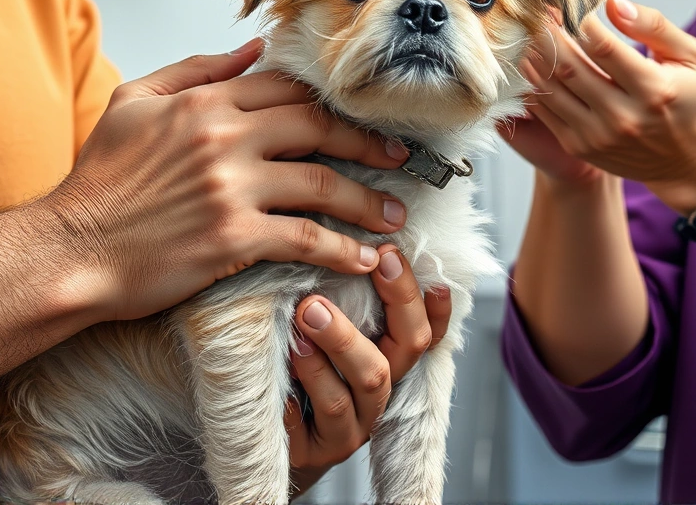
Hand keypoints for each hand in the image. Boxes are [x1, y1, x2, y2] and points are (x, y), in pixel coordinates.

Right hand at [49, 39, 412, 321]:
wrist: (70, 249)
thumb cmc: (97, 182)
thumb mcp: (133, 102)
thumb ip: (195, 69)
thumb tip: (252, 48)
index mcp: (204, 102)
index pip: (286, 88)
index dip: (330, 101)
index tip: (358, 116)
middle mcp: (224, 137)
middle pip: (318, 127)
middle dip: (366, 142)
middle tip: (398, 158)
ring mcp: (232, 188)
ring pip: (322, 183)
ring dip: (367, 200)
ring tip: (393, 216)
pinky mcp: (233, 238)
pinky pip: (306, 239)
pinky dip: (343, 250)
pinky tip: (365, 259)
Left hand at [286, 246, 453, 493]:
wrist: (266, 437)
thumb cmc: (294, 371)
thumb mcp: (322, 333)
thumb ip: (340, 301)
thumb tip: (343, 243)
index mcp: (388, 362)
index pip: (425, 330)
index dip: (428, 300)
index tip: (402, 256)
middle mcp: (379, 394)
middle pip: (404, 352)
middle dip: (386, 306)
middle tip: (363, 262)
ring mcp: (352, 427)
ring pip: (361, 387)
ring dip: (336, 345)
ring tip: (304, 316)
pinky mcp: (316, 452)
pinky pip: (310, 428)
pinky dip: (294, 401)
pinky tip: (279, 381)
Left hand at [519, 0, 695, 213]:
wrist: (688, 161)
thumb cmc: (691, 100)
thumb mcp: (689, 56)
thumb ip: (653, 26)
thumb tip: (612, 3)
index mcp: (653, 89)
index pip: (603, 47)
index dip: (581, 22)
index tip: (572, 6)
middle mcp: (624, 117)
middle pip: (570, 67)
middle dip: (549, 35)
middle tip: (538, 14)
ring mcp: (599, 136)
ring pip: (551, 89)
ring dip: (535, 58)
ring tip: (530, 34)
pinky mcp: (581, 148)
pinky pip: (546, 112)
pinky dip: (534, 85)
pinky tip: (532, 64)